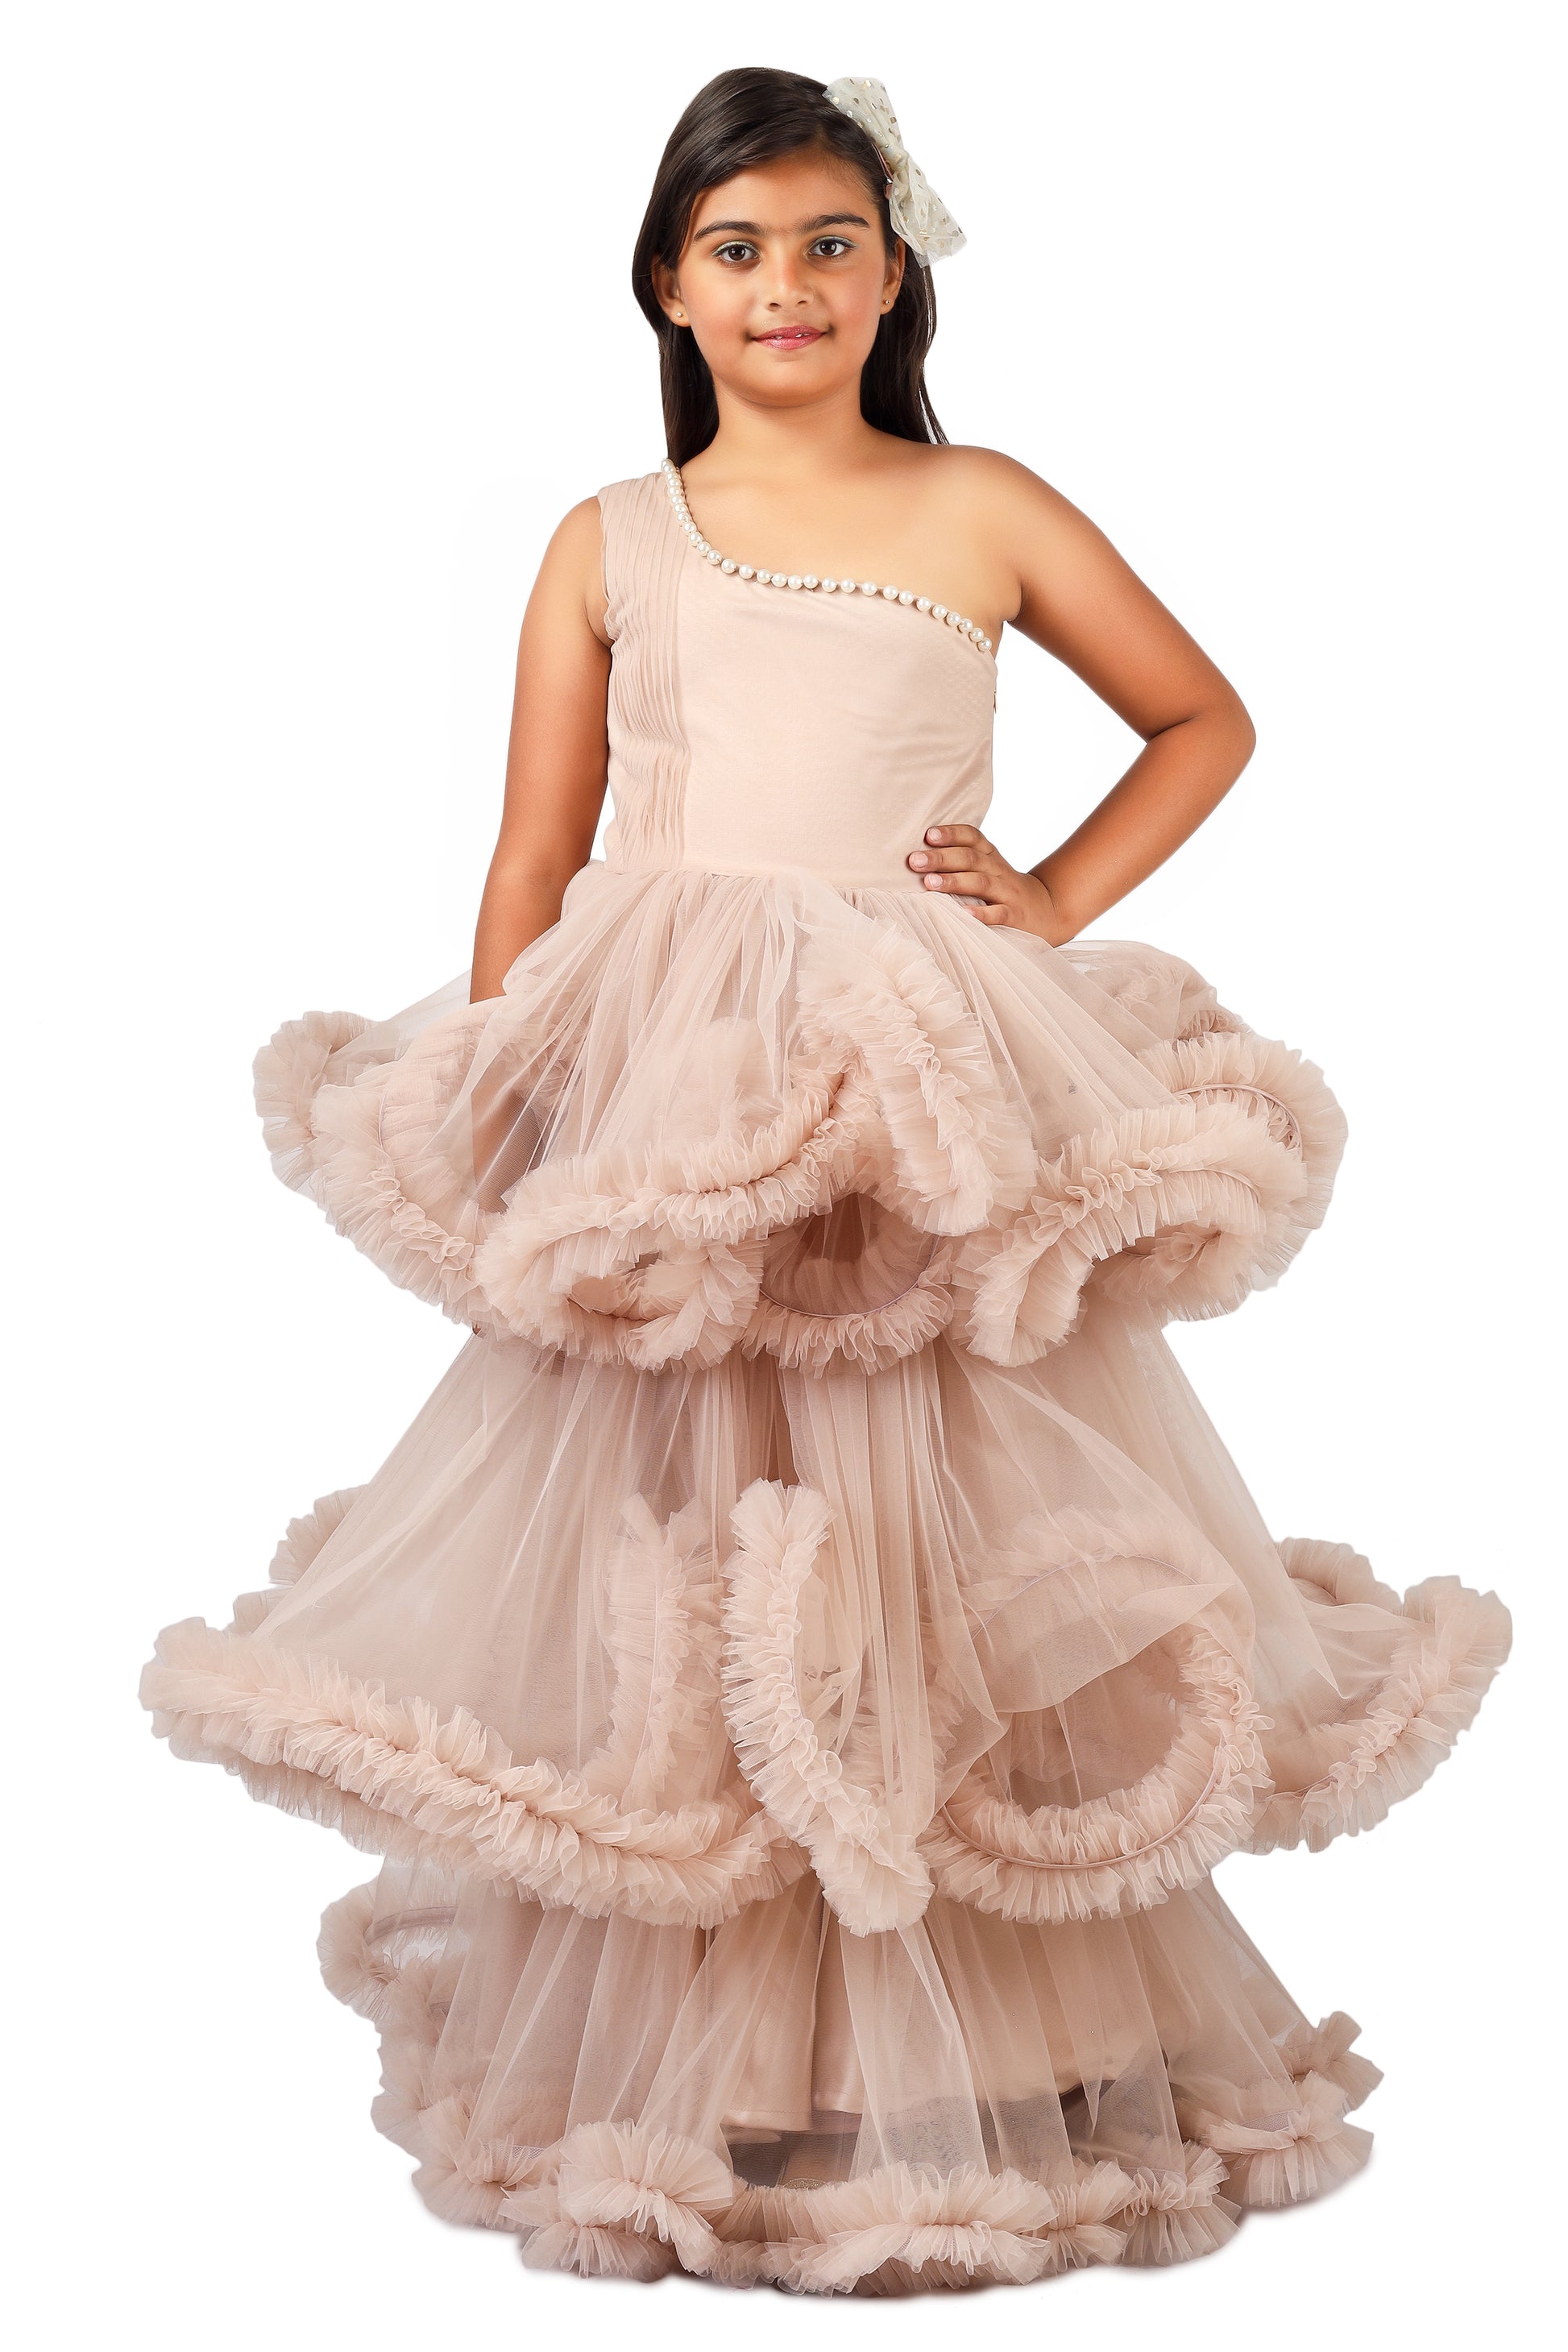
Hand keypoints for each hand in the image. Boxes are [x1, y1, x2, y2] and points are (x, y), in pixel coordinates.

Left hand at [907, 826, 1068, 943]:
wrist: (1049, 910)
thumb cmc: (1003, 889)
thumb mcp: (988, 868)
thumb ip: (961, 860)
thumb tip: (918, 855)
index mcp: (990, 856)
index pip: (972, 837)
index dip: (951, 833)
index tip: (928, 834)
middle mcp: (998, 870)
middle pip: (969, 858)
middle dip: (941, 858)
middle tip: (914, 860)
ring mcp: (1007, 892)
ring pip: (980, 883)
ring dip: (954, 882)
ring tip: (929, 883)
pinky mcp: (1015, 916)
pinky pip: (998, 913)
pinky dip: (981, 914)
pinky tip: (963, 915)